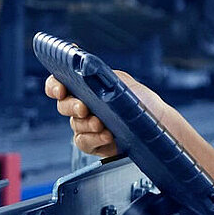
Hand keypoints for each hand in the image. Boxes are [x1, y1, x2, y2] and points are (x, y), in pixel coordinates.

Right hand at [45, 70, 163, 157]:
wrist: (158, 123)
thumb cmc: (139, 100)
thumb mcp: (122, 82)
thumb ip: (101, 76)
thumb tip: (86, 70)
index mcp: (84, 88)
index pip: (59, 85)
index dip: (54, 86)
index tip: (60, 89)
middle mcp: (82, 107)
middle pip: (64, 106)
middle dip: (72, 106)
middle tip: (84, 108)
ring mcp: (86, 126)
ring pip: (75, 125)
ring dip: (87, 125)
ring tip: (101, 124)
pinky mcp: (95, 144)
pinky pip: (84, 143)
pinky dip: (94, 139)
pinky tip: (107, 136)